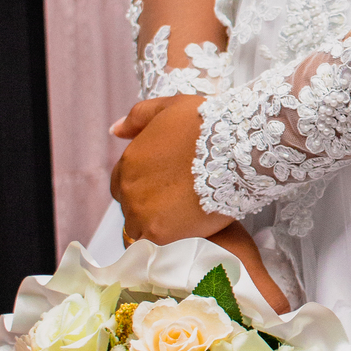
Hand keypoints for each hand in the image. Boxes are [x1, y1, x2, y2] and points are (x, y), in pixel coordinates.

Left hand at [111, 99, 290, 314]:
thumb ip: (137, 118)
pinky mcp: (161, 234)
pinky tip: (188, 227)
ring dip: (157, 223)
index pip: (122, 183)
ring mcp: (143, 213)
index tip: (165, 184)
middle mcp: (129, 189)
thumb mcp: (168, 107)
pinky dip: (169, 236)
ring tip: (185, 216)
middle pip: (130, 206)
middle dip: (149, 203)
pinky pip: (156, 242)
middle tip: (178, 199)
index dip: (143, 184)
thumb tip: (114, 131)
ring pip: (140, 227)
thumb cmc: (207, 125)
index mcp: (129, 161)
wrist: (236, 151)